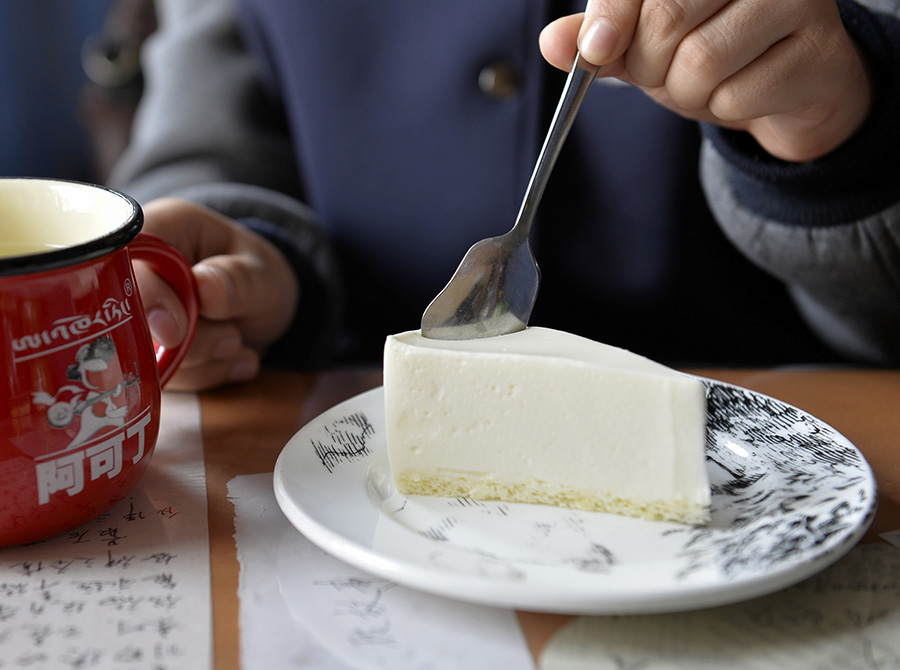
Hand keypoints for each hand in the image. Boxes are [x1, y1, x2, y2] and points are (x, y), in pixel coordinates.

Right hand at [135, 198, 299, 389]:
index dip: (145, 297)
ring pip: (147, 354)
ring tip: (238, 342)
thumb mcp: (264, 275)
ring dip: (203, 360)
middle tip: (232, 339)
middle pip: (130, 316)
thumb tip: (205, 289)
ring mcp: (138, 313)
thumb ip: (238, 281)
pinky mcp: (146, 350)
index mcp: (164, 228)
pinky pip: (166, 377)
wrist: (266, 310)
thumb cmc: (259, 277)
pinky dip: (206, 376)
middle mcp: (139, 269)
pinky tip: (235, 360)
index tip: (176, 331)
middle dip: (187, 341)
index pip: (127, 257)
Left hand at [540, 0, 871, 161]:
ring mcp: (800, 1)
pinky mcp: (818, 51)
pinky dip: (724, 109)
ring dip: (687, 92)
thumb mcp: (647, 43)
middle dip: (650, 63)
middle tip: (665, 71)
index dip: (612, 16)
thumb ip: (601, 39)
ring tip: (707, 83)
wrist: (790, 88)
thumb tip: (552, 44)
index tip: (597, 51)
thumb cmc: (715, 50)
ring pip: (701, 62)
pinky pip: (737, 96)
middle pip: (667, 18)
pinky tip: (745, 92)